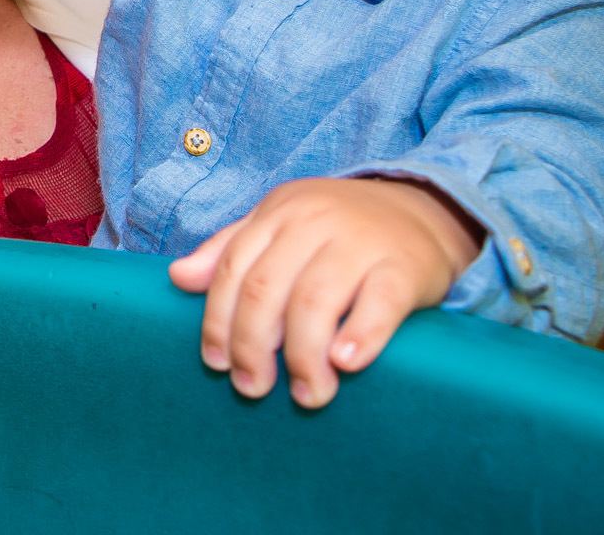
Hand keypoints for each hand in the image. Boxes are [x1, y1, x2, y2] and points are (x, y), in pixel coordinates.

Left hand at [168, 176, 481, 408]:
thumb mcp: (283, 222)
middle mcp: (317, 220)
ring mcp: (361, 241)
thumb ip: (231, 247)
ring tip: (306, 394)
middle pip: (266, 289)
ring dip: (302, 358)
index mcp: (281, 210)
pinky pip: (378, 302)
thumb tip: (178, 277)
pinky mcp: (403, 266)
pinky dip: (359, 335)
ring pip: (314, 301)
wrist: (425, 210)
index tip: (217, 365)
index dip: (218, 322)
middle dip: (251, 347)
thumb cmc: (342, 228)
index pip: (233, 267)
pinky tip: (345, 363)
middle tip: (253, 389)